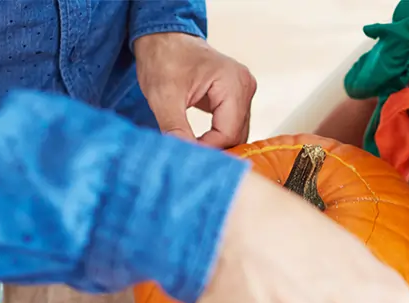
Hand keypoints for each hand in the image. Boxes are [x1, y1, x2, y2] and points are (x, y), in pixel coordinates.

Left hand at [135, 32, 255, 148]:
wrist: (163, 38)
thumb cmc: (164, 57)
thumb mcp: (163, 96)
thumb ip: (175, 129)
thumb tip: (185, 158)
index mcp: (233, 83)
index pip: (228, 133)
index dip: (208, 149)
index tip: (185, 156)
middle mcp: (245, 86)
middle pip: (236, 135)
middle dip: (212, 149)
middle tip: (188, 158)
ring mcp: (243, 91)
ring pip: (235, 133)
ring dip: (214, 145)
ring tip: (191, 150)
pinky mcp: (236, 97)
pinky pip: (231, 126)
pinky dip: (216, 137)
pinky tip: (199, 141)